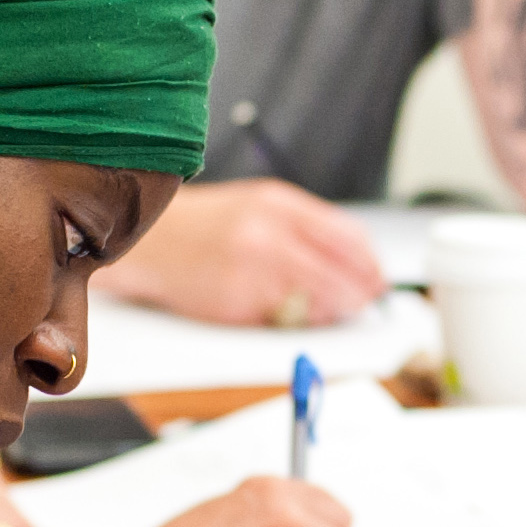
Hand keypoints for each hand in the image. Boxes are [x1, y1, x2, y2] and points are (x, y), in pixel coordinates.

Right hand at [101, 179, 386, 328]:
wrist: (148, 238)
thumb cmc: (205, 226)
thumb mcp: (259, 207)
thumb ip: (304, 228)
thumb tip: (355, 261)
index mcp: (280, 204)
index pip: (347, 237)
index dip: (369, 264)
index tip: (377, 280)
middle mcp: (269, 232)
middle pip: (339, 273)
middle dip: (358, 295)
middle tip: (361, 305)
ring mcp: (252, 268)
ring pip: (316, 301)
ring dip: (328, 312)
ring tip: (323, 310)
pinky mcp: (235, 300)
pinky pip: (282, 320)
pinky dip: (293, 322)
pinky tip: (285, 314)